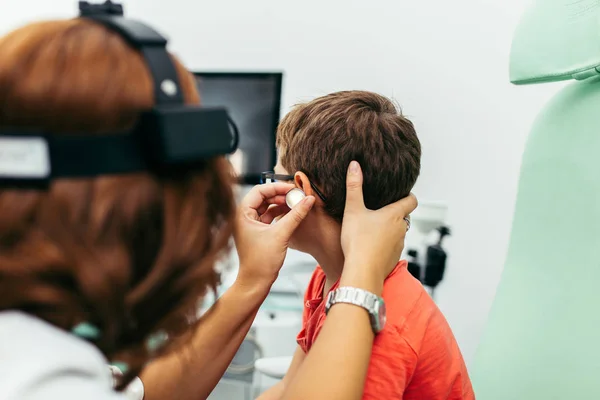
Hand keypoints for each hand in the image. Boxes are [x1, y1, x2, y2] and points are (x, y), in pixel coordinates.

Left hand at [234, 183, 315, 286]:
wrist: (255, 283)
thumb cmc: (260, 262)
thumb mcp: (281, 234)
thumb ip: (295, 215)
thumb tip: (308, 200)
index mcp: (242, 213)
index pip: (260, 190)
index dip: (277, 187)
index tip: (293, 188)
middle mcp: (244, 216)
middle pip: (264, 197)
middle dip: (281, 195)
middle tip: (297, 195)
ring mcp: (250, 224)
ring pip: (267, 206)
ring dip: (282, 205)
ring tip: (297, 204)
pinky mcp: (258, 232)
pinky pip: (270, 217)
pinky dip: (281, 214)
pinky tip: (292, 214)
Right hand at [341, 161, 417, 284]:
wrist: (362, 271)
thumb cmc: (358, 240)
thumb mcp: (353, 210)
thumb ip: (354, 187)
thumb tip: (355, 165)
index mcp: (395, 215)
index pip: (412, 200)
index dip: (409, 195)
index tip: (403, 193)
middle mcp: (401, 229)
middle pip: (404, 217)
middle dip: (396, 213)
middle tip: (382, 209)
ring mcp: (399, 245)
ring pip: (399, 233)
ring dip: (390, 230)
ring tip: (374, 228)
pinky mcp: (393, 259)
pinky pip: (392, 248)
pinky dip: (385, 245)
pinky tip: (372, 246)